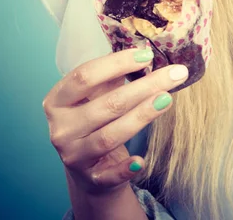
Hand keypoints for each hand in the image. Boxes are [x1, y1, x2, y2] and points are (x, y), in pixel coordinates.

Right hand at [42, 49, 188, 195]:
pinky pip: (110, 175)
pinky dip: (125, 168)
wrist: (88, 168)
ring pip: (110, 136)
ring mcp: (74, 156)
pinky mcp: (91, 179)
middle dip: (144, 86)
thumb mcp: (97, 95)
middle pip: (106, 104)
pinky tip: (141, 160)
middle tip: (175, 74)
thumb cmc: (96, 119)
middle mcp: (61, 128)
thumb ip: (115, 76)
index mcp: (58, 100)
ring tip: (167, 99)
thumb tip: (145, 53)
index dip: (116, 63)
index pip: (85, 77)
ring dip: (141, 116)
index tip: (147, 55)